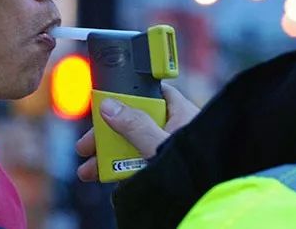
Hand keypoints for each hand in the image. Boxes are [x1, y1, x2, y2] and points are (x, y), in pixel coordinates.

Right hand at [75, 82, 199, 181]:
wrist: (208, 202)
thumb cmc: (199, 168)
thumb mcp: (159, 145)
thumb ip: (135, 125)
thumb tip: (110, 107)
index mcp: (181, 113)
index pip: (150, 94)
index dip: (125, 98)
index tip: (103, 106)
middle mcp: (174, 129)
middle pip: (134, 122)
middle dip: (107, 135)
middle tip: (87, 147)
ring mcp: (168, 150)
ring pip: (133, 146)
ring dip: (108, 157)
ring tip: (89, 171)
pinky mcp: (165, 169)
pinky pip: (140, 164)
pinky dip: (122, 170)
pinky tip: (108, 178)